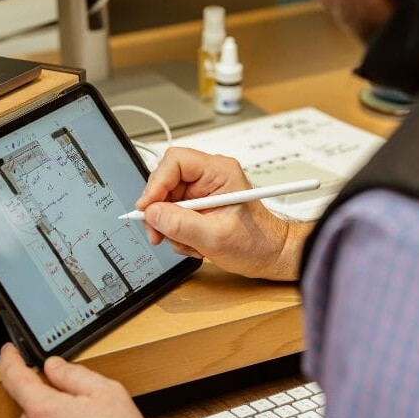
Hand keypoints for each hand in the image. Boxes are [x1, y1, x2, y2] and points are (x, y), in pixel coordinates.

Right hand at [137, 147, 304, 279]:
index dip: (156, 183)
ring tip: (189, 243)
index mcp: (220, 172)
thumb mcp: (215, 237)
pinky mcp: (200, 205)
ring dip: (171, 226)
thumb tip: (151, 214)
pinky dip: (177, 232)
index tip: (147, 207)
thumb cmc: (258, 243)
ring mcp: (204, 191)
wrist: (271, 256)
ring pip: (167, 201)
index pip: (176, 161)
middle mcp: (210, 176)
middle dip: (161, 211)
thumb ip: (180, 224)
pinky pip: (174, 213)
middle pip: (167, 182)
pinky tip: (193, 243)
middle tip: (157, 234)